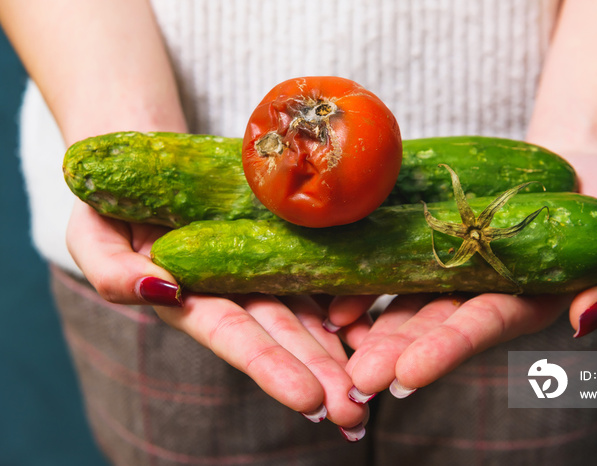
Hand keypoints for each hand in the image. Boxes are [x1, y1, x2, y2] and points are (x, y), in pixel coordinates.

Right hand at [66, 200, 367, 436]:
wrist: (152, 170)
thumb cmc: (113, 205)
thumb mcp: (94, 236)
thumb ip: (112, 272)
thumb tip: (157, 291)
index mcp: (192, 301)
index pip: (234, 337)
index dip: (270, 366)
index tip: (308, 398)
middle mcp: (234, 296)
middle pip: (282, 337)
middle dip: (318, 375)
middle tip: (356, 413)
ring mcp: (264, 274)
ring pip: (308, 315)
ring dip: (340, 352)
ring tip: (375, 382)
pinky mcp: (285, 248)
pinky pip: (321, 276)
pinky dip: (348, 305)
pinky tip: (376, 329)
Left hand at [325, 153, 596, 400]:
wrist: (571, 174)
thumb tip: (586, 320)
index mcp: (521, 305)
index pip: (480, 330)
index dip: (445, 351)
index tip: (407, 376)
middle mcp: (479, 296)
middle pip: (432, 326)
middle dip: (396, 351)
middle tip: (358, 375)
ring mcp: (451, 273)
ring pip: (405, 300)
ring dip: (371, 322)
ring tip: (335, 332)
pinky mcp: (432, 244)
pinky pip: (395, 263)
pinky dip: (367, 281)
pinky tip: (337, 297)